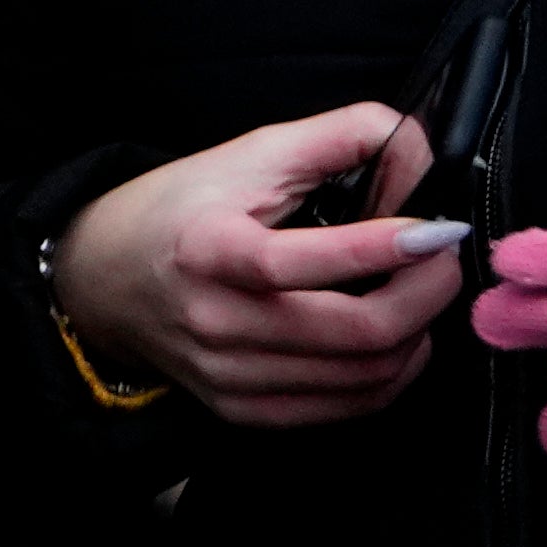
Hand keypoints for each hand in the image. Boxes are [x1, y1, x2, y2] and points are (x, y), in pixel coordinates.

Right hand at [50, 105, 466, 428]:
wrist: (102, 281)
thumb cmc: (178, 211)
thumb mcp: (249, 154)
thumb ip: (337, 137)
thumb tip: (419, 148)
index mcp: (209, 250)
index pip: (308, 263)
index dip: (389, 248)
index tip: (439, 228)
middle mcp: (216, 322)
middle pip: (357, 332)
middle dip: (427, 293)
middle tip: (444, 257)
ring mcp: (230, 375)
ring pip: (366, 376)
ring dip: (418, 332)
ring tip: (420, 291)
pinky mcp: (243, 409)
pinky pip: (346, 407)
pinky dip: (391, 373)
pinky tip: (394, 337)